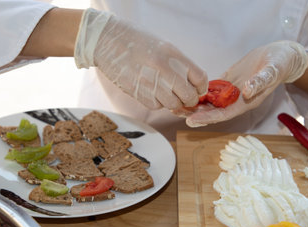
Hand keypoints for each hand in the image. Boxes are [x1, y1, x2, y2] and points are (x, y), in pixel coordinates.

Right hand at [74, 8, 207, 109]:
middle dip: (189, 99)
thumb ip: (179, 64)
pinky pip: (156, 106)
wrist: (107, 40)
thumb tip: (193, 84)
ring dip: (173, 102)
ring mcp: (151, 82)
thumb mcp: (163, 46)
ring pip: (173, 104)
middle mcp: (164, 69)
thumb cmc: (137, 42)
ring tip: (167, 94)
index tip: (198, 89)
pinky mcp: (138, 92)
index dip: (201, 87)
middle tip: (185, 98)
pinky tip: (152, 93)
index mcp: (174, 55)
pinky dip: (158, 103)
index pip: (200, 78)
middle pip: (189, 95)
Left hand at [185, 41, 307, 126]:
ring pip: (208, 102)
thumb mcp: (272, 71)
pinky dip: (198, 91)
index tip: (191, 119)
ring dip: (192, 103)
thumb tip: (247, 90)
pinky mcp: (227, 82)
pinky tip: (183, 89)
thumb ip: (260, 81)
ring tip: (173, 103)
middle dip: (193, 113)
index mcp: (246, 102)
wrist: (280, 57)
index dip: (207, 118)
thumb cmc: (279, 65)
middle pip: (211, 111)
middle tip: (174, 111)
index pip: (223, 115)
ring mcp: (230, 92)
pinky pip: (210, 89)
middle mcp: (236, 100)